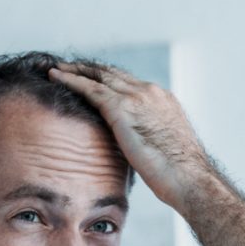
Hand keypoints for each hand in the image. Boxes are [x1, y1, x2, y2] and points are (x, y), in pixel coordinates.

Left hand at [48, 64, 211, 212]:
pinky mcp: (121, 108)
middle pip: (113, 74)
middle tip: (71, 67)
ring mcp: (136, 97)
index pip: (131, 83)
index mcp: (163, 101)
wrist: (189, 178)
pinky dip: (70, 80)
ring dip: (76, 70)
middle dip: (91, 70)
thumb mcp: (166, 150)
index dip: (111, 80)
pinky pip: (89, 88)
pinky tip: (55, 77)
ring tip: (57, 69)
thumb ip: (150, 141)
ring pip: (99, 76)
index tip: (96, 80)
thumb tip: (139, 151)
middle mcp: (150, 92)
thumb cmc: (182, 176)